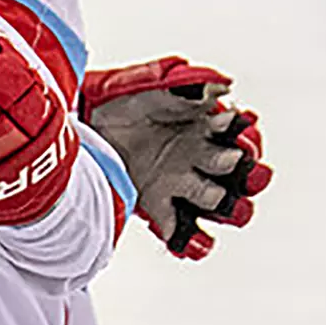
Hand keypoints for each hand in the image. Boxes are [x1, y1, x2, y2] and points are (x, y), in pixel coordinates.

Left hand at [82, 57, 270, 259]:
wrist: (75, 120)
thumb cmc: (114, 97)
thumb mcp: (149, 82)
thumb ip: (188, 82)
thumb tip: (225, 85)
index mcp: (203, 127)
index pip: (243, 138)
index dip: (249, 138)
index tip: (241, 133)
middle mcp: (198, 158)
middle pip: (242, 176)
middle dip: (250, 175)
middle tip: (237, 166)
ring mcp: (179, 184)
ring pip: (219, 204)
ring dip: (230, 207)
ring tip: (223, 201)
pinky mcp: (155, 206)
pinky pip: (182, 233)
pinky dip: (191, 242)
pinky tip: (190, 241)